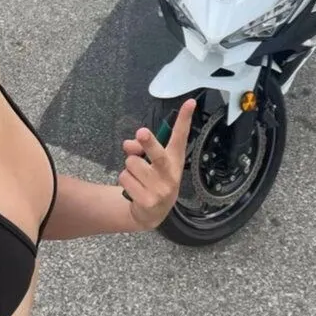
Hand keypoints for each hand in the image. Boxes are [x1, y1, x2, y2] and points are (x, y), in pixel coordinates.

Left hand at [118, 99, 196, 230]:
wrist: (151, 213)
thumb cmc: (152, 179)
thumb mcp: (150, 162)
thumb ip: (140, 148)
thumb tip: (129, 144)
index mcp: (174, 159)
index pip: (181, 136)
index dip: (185, 119)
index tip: (190, 102)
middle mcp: (170, 173)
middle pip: (157, 153)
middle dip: (148, 142)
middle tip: (141, 133)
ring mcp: (161, 189)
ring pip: (132, 163)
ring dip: (129, 167)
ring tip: (138, 177)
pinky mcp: (148, 201)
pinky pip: (125, 177)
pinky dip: (125, 180)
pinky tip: (134, 188)